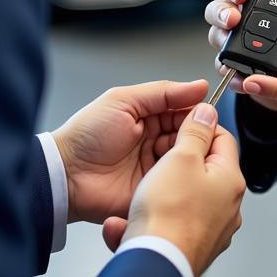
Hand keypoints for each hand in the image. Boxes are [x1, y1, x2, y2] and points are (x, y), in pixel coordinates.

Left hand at [52, 80, 208, 223]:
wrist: (65, 176)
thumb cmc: (87, 135)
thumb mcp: (124, 101)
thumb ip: (163, 92)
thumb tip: (199, 86)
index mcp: (150, 117)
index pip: (184, 111)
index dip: (199, 112)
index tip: (211, 114)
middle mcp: (156, 142)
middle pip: (189, 136)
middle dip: (199, 136)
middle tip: (205, 137)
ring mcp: (155, 167)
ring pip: (186, 160)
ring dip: (192, 157)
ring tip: (198, 156)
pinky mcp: (153, 191)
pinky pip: (175, 185)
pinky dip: (184, 180)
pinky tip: (189, 176)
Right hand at [112, 104, 245, 276]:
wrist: (154, 266)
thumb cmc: (168, 214)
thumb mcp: (181, 157)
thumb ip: (195, 131)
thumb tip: (207, 112)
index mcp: (230, 181)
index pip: (222, 138)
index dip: (199, 126)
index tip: (178, 124)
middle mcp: (227, 208)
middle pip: (201, 169)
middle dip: (174, 161)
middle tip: (154, 158)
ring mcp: (210, 231)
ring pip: (182, 198)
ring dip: (156, 193)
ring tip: (138, 195)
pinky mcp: (190, 249)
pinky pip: (169, 225)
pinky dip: (149, 220)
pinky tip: (126, 224)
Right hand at [205, 0, 276, 112]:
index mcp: (258, 6)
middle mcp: (240, 22)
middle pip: (217, 7)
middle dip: (222, 11)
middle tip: (234, 19)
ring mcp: (233, 45)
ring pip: (215, 35)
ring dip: (221, 37)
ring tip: (232, 46)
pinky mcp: (233, 69)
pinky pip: (225, 69)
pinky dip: (230, 72)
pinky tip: (240, 76)